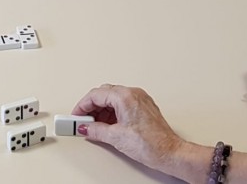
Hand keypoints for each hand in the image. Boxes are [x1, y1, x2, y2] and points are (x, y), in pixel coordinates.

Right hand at [72, 85, 204, 181]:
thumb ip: (95, 129)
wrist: (170, 153)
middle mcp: (133, 94)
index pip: (96, 94)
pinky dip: (112, 112)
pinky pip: (122, 104)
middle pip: (104, 94)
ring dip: (101, 110)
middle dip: (91, 107)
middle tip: (82, 120)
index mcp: (126, 96)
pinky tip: (107, 125)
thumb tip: (85, 127)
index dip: (82, 105)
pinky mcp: (143, 108)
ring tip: (94, 125)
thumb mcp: (115, 137)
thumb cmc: (151, 144)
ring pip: (113, 99)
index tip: (75, 116)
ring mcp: (140, 100)